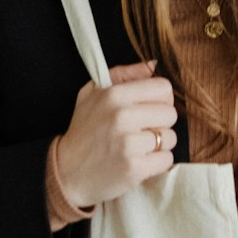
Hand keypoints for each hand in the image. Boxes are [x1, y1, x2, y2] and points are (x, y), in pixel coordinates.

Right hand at [56, 60, 177, 208]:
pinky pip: (166, 159)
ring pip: (170, 138)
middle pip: (170, 113)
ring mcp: (128, 143)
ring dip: (159, 144)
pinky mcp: (134, 168)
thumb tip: (153, 65)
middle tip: (142, 131)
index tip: (150, 109)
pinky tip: (140, 161)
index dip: (161, 99)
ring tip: (139, 147)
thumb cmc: (83, 131)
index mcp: (114, 94)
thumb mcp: (92, 93)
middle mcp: (122, 116)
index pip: (163, 88)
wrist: (67, 173)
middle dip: (160, 123)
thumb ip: (122, 74)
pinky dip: (156, 163)